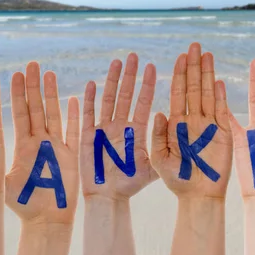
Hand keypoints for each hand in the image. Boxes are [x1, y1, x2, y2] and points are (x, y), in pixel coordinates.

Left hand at [5, 62, 79, 224]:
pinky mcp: (70, 157)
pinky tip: (75, 99)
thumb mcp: (4, 184)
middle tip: (31, 64)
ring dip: (51, 95)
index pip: (18, 114)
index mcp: (20, 146)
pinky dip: (74, 117)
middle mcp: (37, 142)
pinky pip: (72, 133)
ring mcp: (54, 148)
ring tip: (49, 73)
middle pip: (35, 109)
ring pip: (53, 116)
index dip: (15, 94)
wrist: (45, 221)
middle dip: (33, 87)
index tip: (14, 74)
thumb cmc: (23, 206)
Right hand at [80, 53, 156, 199]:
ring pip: (108, 99)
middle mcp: (121, 126)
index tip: (153, 66)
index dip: (147, 85)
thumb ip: (160, 146)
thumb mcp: (152, 168)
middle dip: (129, 76)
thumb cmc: (130, 185)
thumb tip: (166, 120)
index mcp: (136, 131)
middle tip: (134, 56)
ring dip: (111, 81)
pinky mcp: (88, 136)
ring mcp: (104, 129)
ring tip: (116, 62)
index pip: (143, 102)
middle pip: (125, 95)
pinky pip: (88, 114)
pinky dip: (89, 100)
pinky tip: (92, 84)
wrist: (108, 198)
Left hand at [151, 43, 232, 198]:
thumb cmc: (176, 179)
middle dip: (193, 67)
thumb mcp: (159, 158)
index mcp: (176, 124)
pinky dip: (221, 97)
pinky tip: (219, 80)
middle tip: (194, 45)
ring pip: (208, 94)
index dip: (179, 75)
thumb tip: (157, 112)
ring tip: (207, 55)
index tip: (179, 56)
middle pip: (193, 88)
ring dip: (207, 75)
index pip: (178, 93)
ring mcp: (208, 126)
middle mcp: (192, 120)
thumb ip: (157, 136)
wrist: (197, 196)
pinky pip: (221, 112)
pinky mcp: (223, 134)